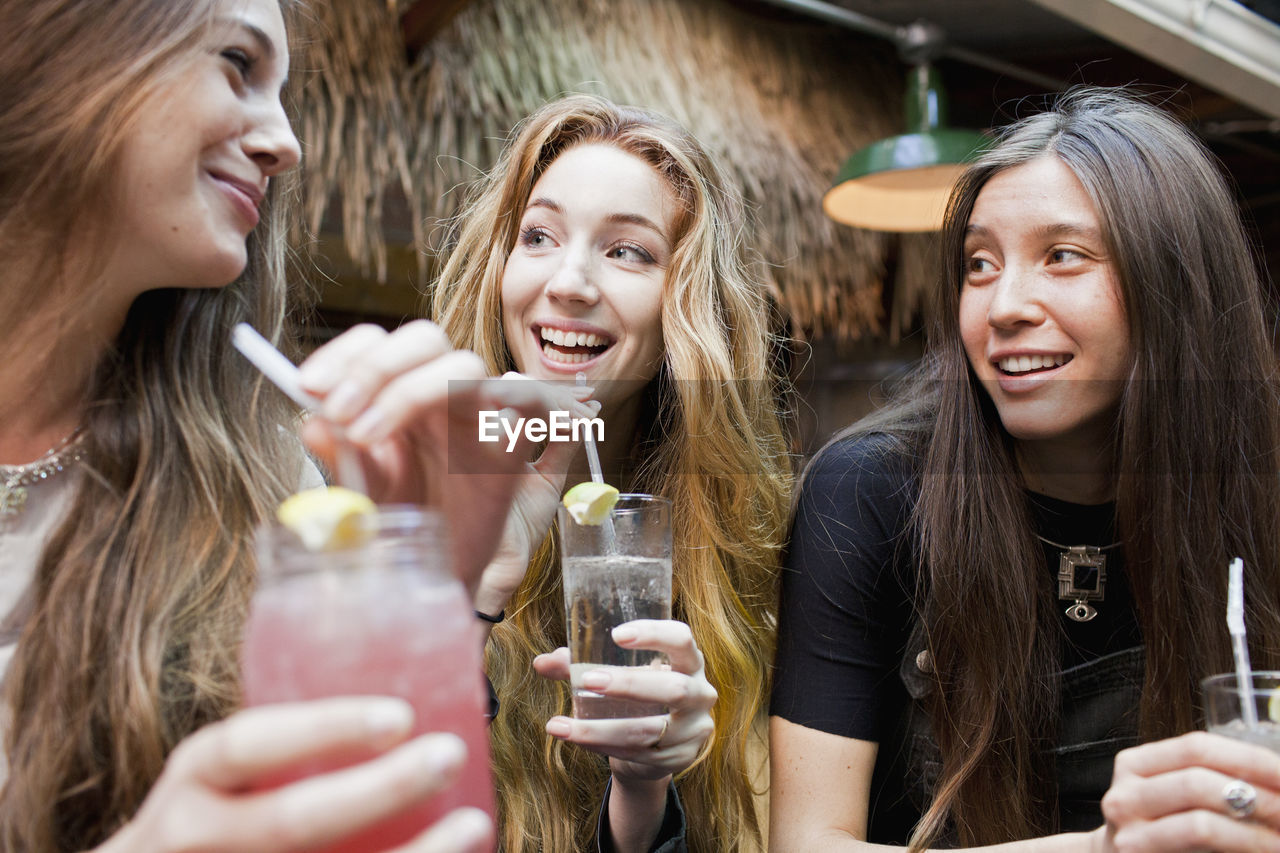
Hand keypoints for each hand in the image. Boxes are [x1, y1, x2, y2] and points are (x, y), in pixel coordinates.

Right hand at [96, 698, 492, 852]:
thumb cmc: (216, 815)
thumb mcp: (225, 773)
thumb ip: (291, 745)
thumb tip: (421, 686)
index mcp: (195, 778)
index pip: (248, 745)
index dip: (323, 728)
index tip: (400, 716)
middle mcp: (195, 838)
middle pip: (289, 821)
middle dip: (379, 790)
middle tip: (449, 754)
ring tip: (474, 825)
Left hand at [296, 322, 594, 594]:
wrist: (435, 575)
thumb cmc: (402, 522)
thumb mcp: (361, 489)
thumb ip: (339, 455)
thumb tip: (311, 424)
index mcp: (399, 393)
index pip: (378, 342)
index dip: (343, 354)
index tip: (307, 387)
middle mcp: (440, 397)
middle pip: (423, 339)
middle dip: (375, 368)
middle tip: (339, 413)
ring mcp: (477, 420)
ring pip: (464, 365)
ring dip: (413, 389)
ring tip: (367, 435)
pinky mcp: (510, 453)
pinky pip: (530, 403)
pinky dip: (511, 398)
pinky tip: (473, 426)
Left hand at [535, 619, 716, 782]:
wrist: (659, 744)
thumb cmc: (638, 695)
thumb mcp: (618, 674)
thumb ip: (581, 665)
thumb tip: (541, 663)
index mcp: (689, 661)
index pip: (681, 639)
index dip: (653, 634)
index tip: (616, 635)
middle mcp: (700, 693)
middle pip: (674, 689)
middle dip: (629, 685)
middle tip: (588, 679)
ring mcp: (694, 729)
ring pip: (650, 731)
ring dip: (601, 729)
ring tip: (560, 725)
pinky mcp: (680, 758)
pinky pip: (639, 754)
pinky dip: (603, 746)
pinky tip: (576, 739)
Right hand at [1098, 731, 1279, 852]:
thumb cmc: (1162, 830)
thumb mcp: (1175, 796)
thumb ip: (1212, 782)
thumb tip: (1277, 779)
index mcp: (1135, 765)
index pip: (1195, 747)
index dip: (1247, 758)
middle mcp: (1124, 796)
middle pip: (1196, 782)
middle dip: (1256, 797)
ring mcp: (1129, 834)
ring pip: (1200, 824)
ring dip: (1254, 834)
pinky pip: (1200, 850)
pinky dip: (1240, 850)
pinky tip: (1260, 850)